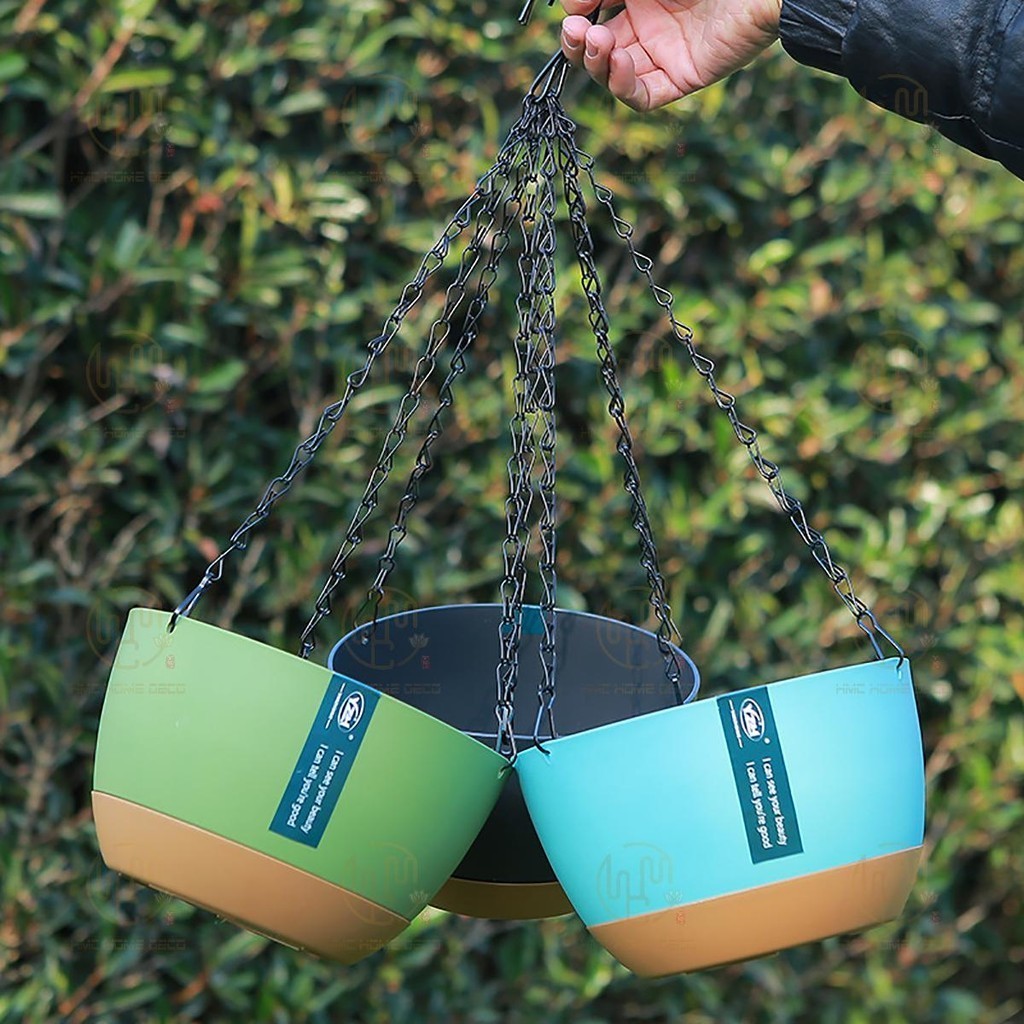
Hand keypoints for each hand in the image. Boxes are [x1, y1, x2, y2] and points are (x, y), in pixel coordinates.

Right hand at [560, 0, 782, 110]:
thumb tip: (569, 12)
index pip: (595, 16)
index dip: (577, 17)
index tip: (573, 9)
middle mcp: (652, 25)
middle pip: (600, 50)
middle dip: (579, 44)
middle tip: (575, 31)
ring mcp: (667, 53)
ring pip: (616, 75)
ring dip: (596, 63)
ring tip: (595, 42)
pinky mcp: (684, 77)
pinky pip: (644, 95)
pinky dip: (623, 85)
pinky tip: (618, 62)